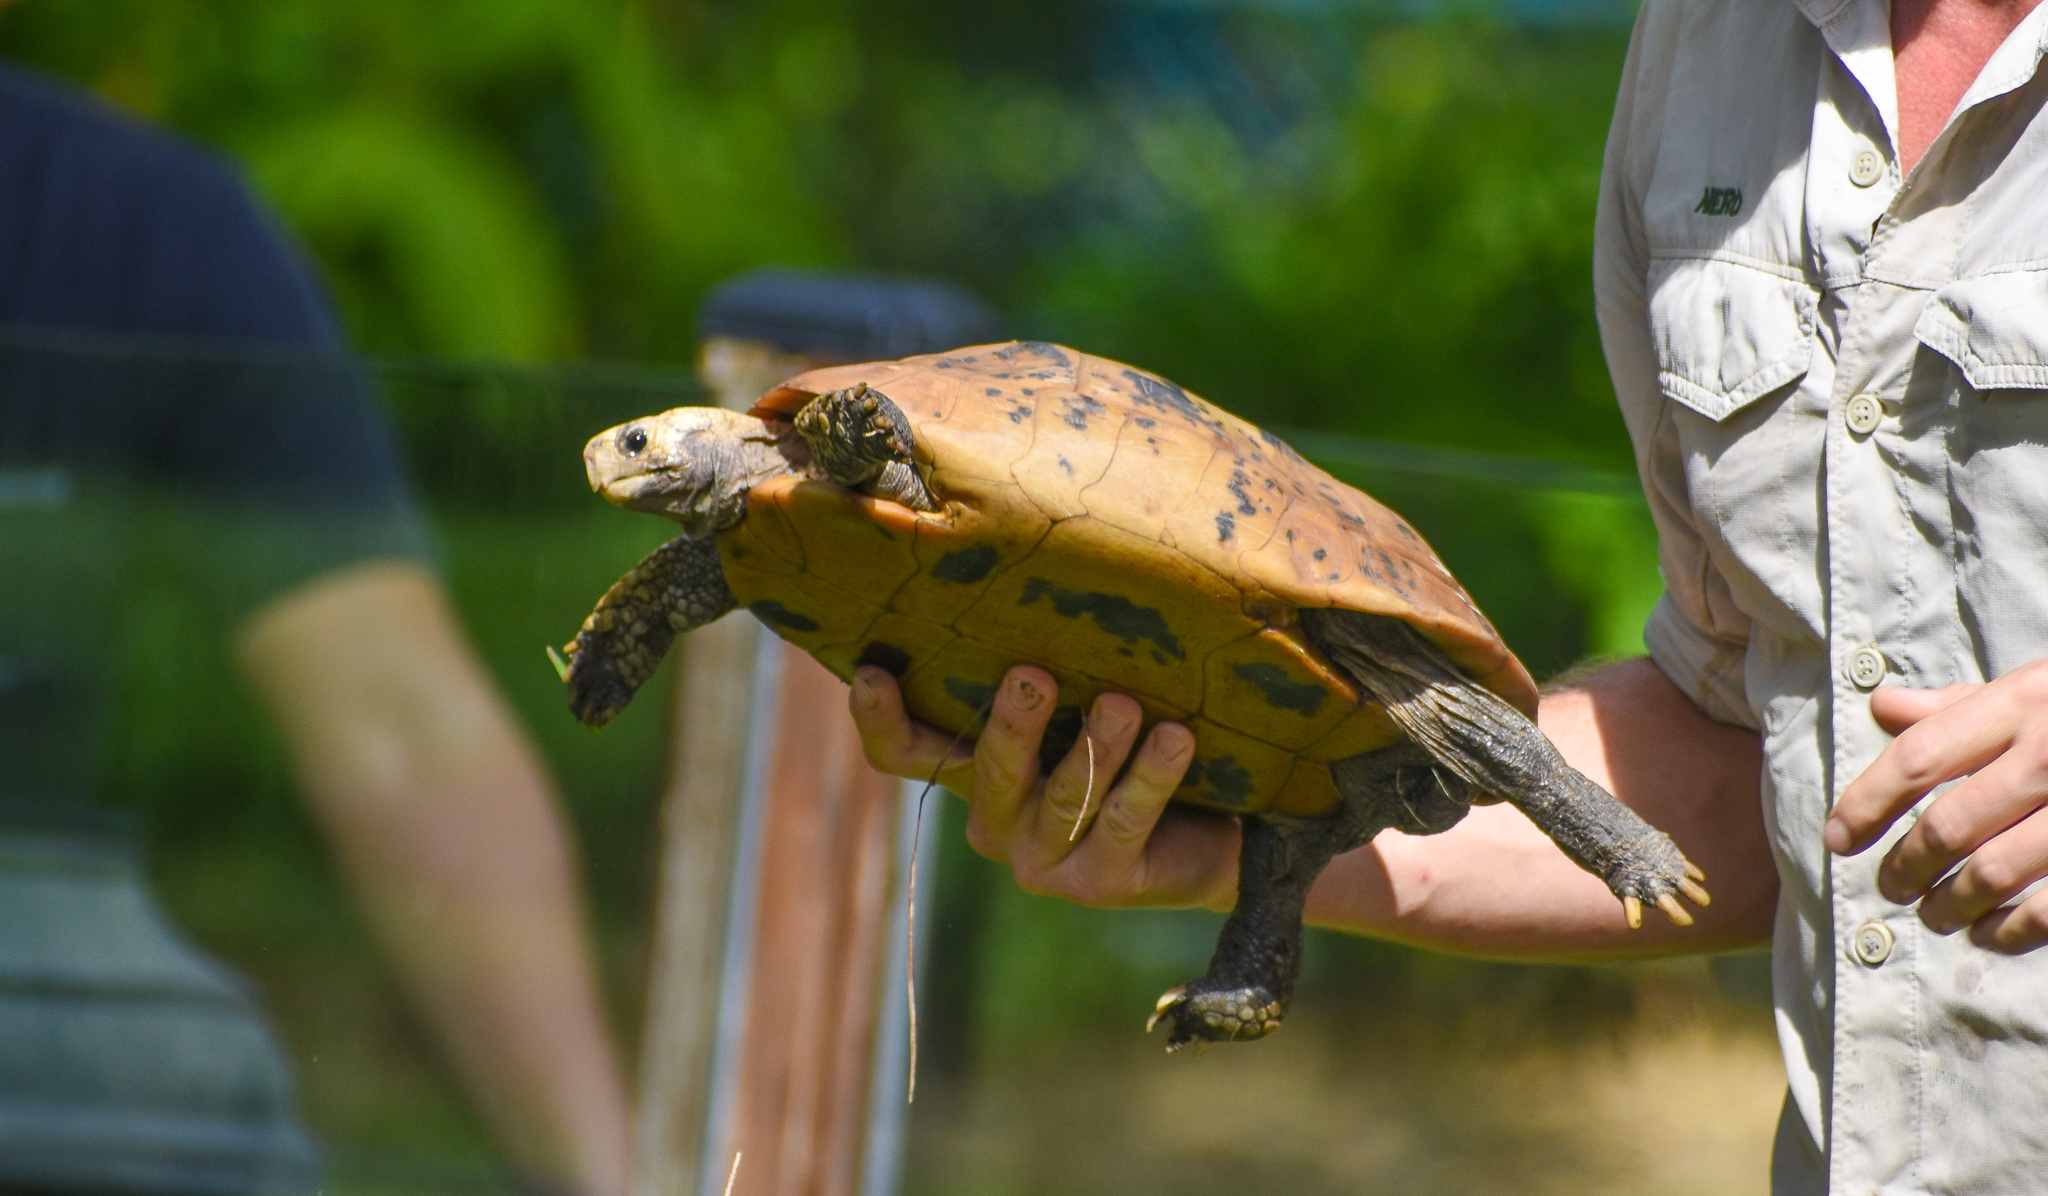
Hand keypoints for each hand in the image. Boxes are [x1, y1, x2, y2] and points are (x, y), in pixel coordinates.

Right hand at [849, 664, 1236, 909]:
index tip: (872, 671)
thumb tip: (1034, 555)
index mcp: (971, 771)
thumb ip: (1043, 662)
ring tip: (1124, 705)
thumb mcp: (1073, 703)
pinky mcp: (1101, 881)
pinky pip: (1125, 820)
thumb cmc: (1124, 744)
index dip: (881, 719)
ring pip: (1067, 796)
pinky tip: (1175, 739)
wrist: (1202, 833)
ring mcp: (1044, 857)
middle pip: (991, 771)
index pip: (904, 753)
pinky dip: (1151, 776)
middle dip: (1013, 724)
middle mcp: (996, 819)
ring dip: (1098, 746)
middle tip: (1034, 675)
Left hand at [1826, 661, 2047, 952]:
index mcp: (2021, 704)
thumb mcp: (2035, 688)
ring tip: (1931, 915)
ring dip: (1948, 904)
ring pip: (1993, 873)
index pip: (1917, 759)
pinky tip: (1988, 936)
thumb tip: (1883, 706)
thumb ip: (1959, 706)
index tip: (1836, 839)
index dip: (1865, 803)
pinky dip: (2009, 930)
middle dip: (1903, 866)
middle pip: (1946, 824)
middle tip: (1887, 888)